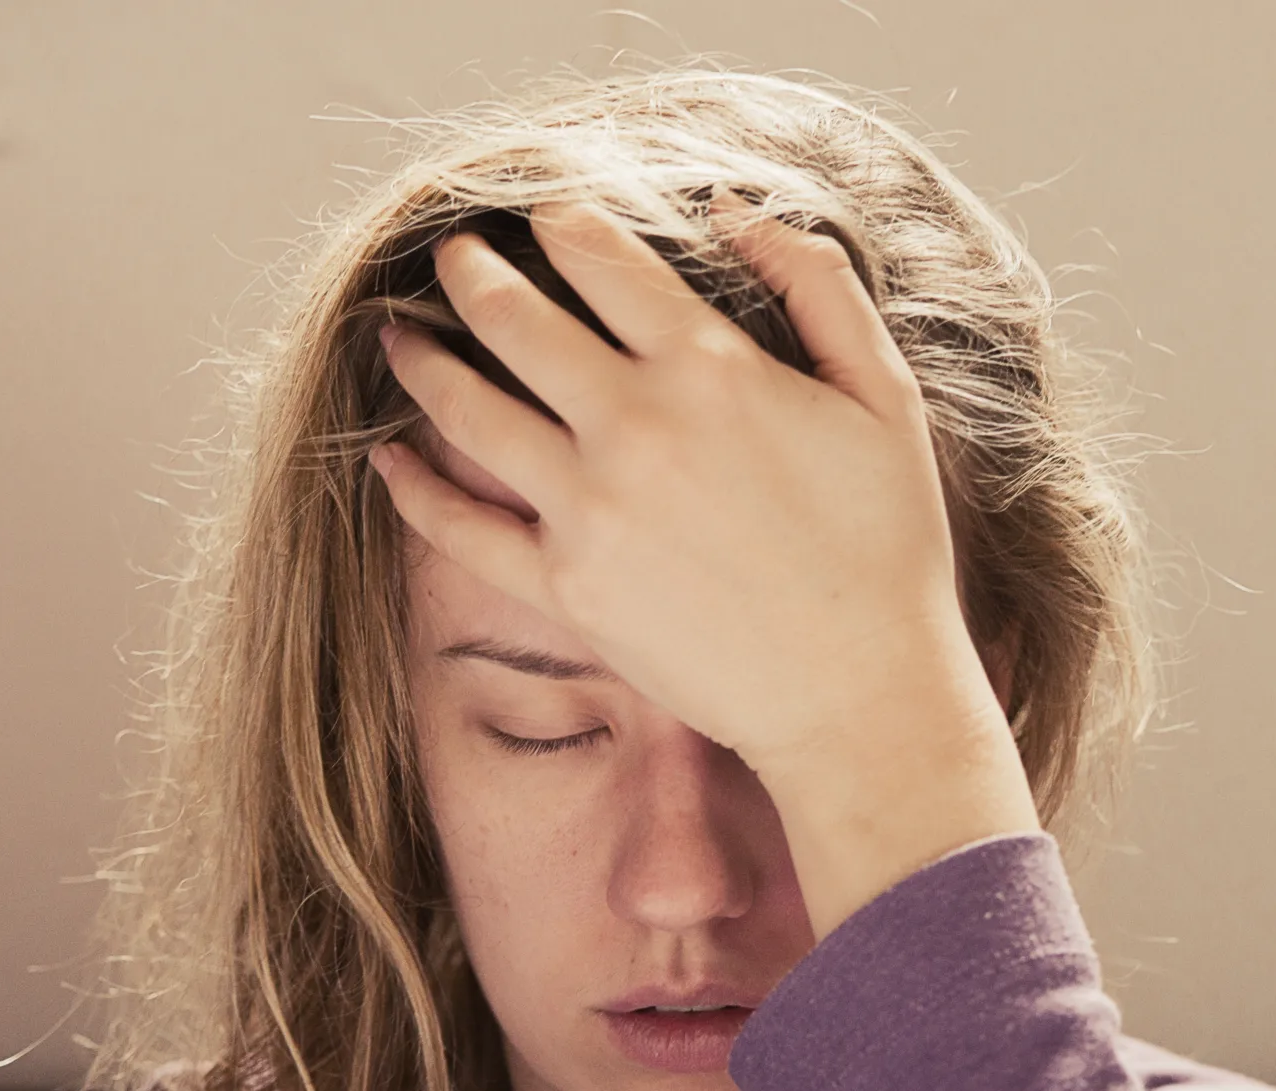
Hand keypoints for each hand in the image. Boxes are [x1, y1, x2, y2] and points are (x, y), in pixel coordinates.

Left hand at [372, 197, 1036, 934]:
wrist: (859, 694)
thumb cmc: (888, 546)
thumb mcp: (885, 396)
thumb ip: (818, 286)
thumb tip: (734, 210)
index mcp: (710, 368)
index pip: (599, 257)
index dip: (560, 221)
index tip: (544, 217)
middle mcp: (634, 426)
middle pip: (511, 316)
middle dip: (472, 271)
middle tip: (455, 255)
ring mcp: (589, 509)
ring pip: (466, 409)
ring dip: (422, 360)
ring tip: (400, 336)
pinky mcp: (567, 588)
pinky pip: (460, 528)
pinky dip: (412, 489)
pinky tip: (388, 459)